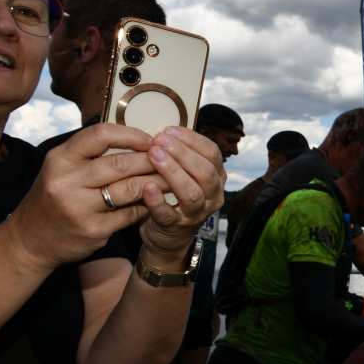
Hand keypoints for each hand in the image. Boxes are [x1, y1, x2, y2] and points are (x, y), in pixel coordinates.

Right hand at [9, 123, 156, 268]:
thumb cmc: (54, 198)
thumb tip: (135, 137)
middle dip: (151, 160)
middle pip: (121, 163)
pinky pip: (131, 213)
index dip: (131, 134)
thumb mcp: (61, 169)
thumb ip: (90, 153)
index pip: (100, 135)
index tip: (150, 139)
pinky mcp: (93, 230)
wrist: (30, 241)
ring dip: (156, 182)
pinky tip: (156, 200)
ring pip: (131, 188)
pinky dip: (148, 205)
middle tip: (170, 158)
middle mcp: (67, 181)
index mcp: (59, 159)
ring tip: (170, 178)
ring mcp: (80, 208)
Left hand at [135, 126, 225, 261]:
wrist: (167, 235)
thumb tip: (163, 128)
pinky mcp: (177, 227)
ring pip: (191, 192)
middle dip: (182, 153)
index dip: (192, 140)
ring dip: (172, 171)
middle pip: (205, 172)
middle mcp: (212, 196)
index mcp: (216, 178)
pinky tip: (147, 187)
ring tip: (153, 156)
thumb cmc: (172, 196)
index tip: (170, 129)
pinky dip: (157, 200)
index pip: (212, 154)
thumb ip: (180, 154)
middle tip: (159, 140)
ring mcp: (197, 213)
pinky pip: (168, 214)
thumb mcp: (184, 173)